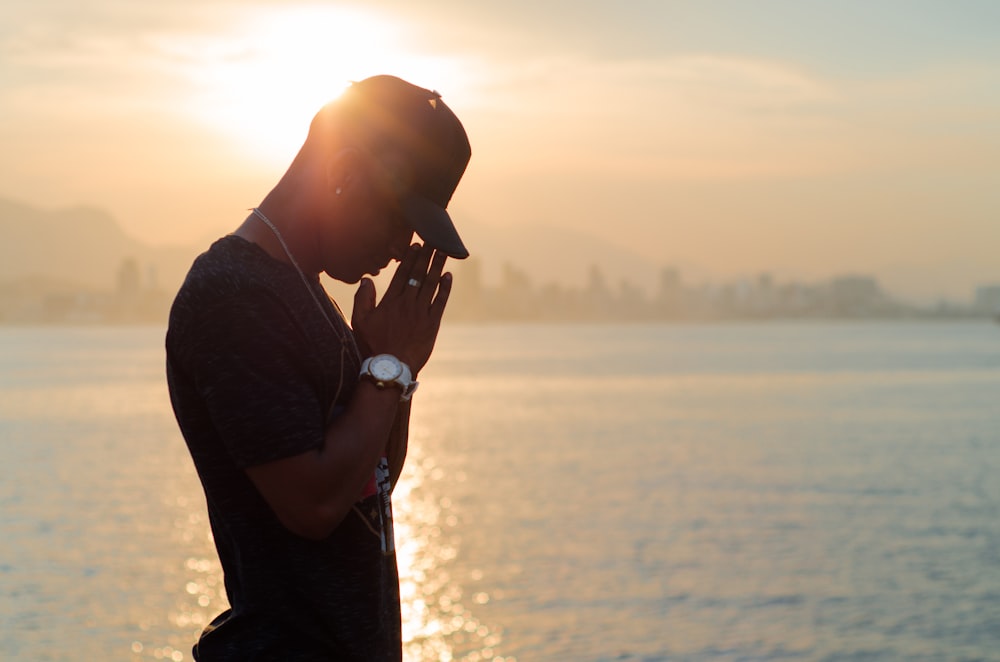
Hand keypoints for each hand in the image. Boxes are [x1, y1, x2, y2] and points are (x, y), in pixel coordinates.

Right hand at [351, 244, 452, 373]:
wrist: (391, 368)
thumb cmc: (373, 345)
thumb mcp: (360, 321)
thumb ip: (363, 299)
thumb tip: (366, 279)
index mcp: (391, 301)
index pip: (403, 274)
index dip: (410, 258)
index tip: (416, 245)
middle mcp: (407, 303)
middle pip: (419, 274)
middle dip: (427, 255)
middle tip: (434, 239)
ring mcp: (421, 313)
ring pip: (431, 284)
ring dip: (438, 265)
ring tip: (444, 250)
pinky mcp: (432, 324)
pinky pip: (441, 302)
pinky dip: (445, 288)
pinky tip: (448, 276)